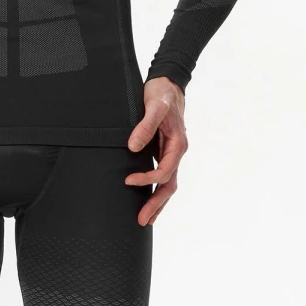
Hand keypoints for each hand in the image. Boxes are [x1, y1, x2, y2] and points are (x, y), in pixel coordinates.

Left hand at [124, 76, 187, 225]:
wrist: (168, 84)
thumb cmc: (162, 94)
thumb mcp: (154, 106)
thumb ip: (145, 125)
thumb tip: (133, 146)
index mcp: (177, 144)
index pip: (165, 171)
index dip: (148, 179)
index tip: (128, 180)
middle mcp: (176, 152)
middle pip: (169, 185)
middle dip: (156, 204)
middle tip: (142, 220)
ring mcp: (170, 154)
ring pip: (167, 184)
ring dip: (157, 202)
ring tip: (146, 220)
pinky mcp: (163, 152)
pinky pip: (162, 176)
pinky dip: (156, 190)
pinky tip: (147, 201)